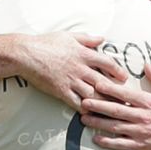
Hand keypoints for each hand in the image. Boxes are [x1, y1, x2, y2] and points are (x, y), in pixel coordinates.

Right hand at [9, 32, 127, 111]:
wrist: (26, 54)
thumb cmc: (46, 43)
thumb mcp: (69, 36)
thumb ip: (87, 39)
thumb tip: (102, 39)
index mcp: (83, 54)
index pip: (107, 63)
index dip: (118, 71)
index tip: (123, 77)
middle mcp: (80, 68)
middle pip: (103, 82)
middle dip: (115, 91)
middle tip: (124, 98)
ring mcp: (71, 81)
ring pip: (92, 94)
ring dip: (103, 103)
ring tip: (111, 109)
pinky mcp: (60, 91)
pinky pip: (76, 102)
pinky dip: (85, 108)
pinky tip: (90, 112)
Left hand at [80, 64, 150, 149]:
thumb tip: (146, 64)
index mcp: (149, 103)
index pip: (126, 94)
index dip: (110, 89)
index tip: (96, 85)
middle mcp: (143, 117)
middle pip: (116, 110)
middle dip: (98, 105)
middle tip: (83, 101)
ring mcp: (140, 132)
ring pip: (115, 127)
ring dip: (98, 122)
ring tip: (84, 118)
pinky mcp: (140, 145)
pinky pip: (121, 143)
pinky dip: (108, 142)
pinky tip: (96, 138)